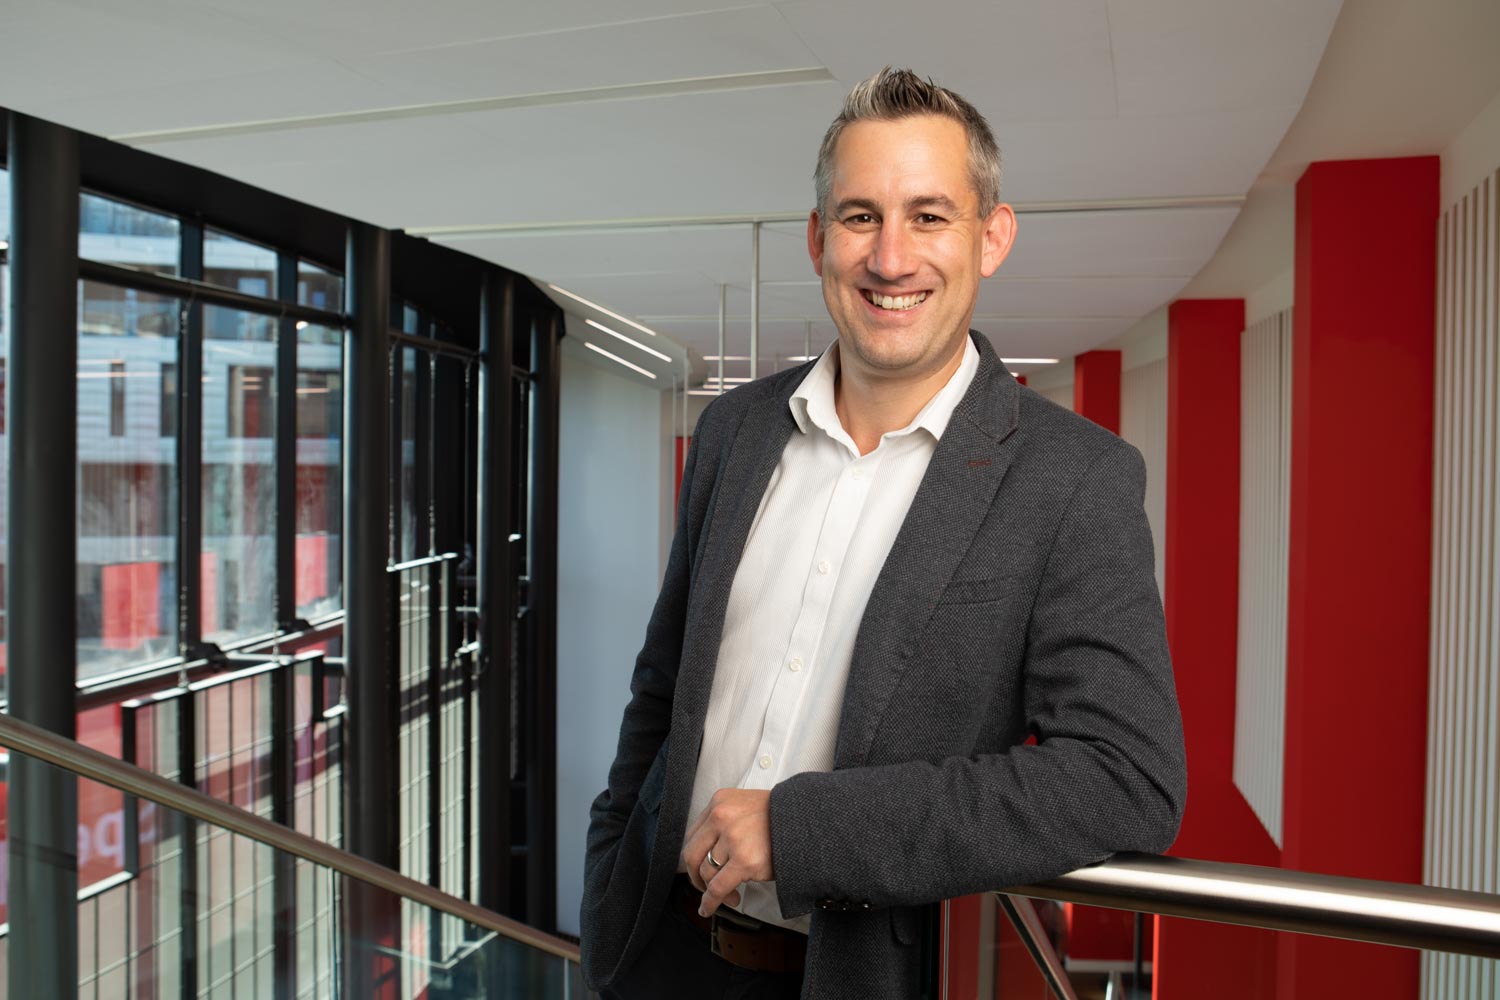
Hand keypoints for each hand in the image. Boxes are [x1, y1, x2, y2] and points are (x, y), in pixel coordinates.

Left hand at [680, 788, 774, 916]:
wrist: (807, 822)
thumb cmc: (780, 819)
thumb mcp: (745, 807)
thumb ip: (725, 822)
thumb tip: (708, 852)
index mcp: (720, 801)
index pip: (694, 834)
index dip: (696, 856)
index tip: (700, 868)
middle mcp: (721, 816)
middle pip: (692, 854)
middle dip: (696, 876)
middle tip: (704, 887)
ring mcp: (732, 838)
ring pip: (707, 873)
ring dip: (712, 890)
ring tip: (731, 896)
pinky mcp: (744, 861)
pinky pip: (717, 887)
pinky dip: (710, 901)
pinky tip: (709, 908)